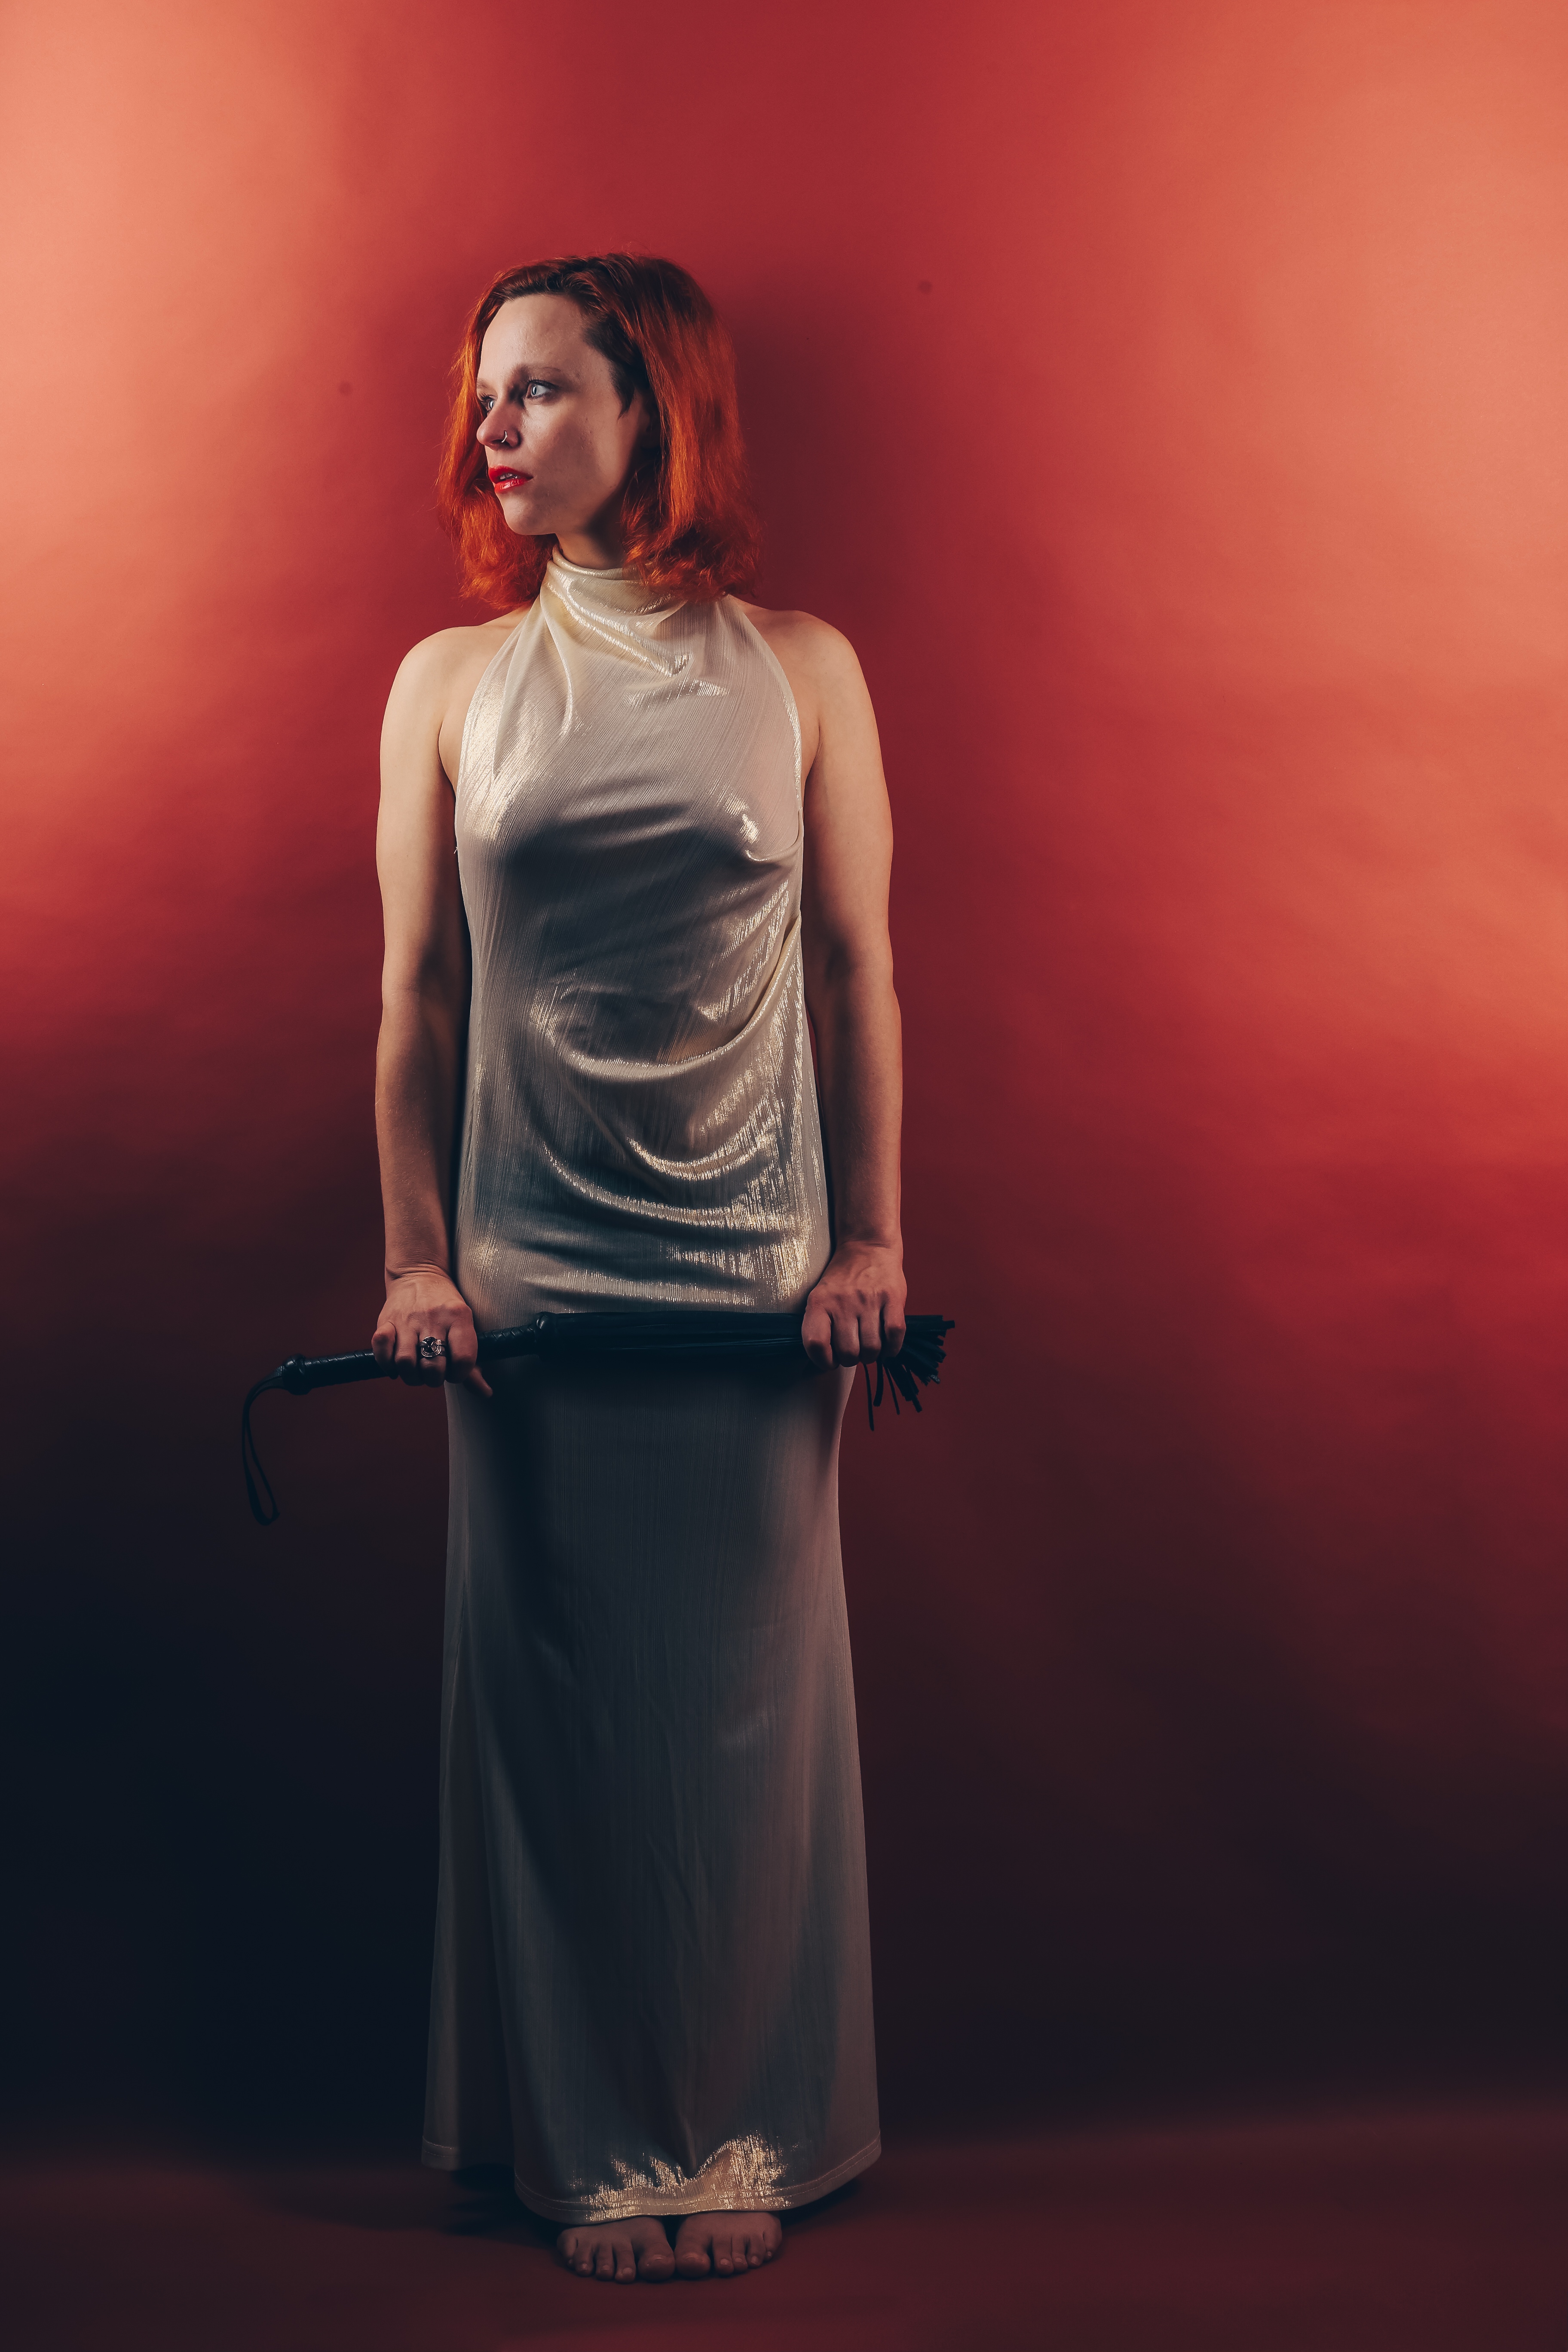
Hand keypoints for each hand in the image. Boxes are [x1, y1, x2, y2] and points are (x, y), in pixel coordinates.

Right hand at [373, 1263, 492, 1395]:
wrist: (419, 1274)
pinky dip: (387, 1363)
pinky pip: (381, 1348)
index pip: (463, 1359)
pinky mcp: (385, 1320)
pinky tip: (395, 1364)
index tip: (454, 1372)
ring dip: (411, 1376)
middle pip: (433, 1367)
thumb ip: (472, 1363)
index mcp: (459, 1316)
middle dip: (434, 1379)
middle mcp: (433, 1317)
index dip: (459, 1375)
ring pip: (405, 1362)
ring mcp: (407, 1319)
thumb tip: (486, 1393)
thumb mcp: (464, 1327)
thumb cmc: (447, 1309)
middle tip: (434, 1373)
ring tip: (416, 1371)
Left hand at [801, 1242, 906, 1368]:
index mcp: (819, 1302)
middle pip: (848, 1352)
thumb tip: (814, 1368)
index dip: (823, 1361)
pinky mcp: (892, 1298)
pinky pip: (894, 1334)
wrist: (867, 1247)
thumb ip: (818, 1328)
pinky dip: (892, 1348)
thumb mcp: (820, 1297)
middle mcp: (843, 1302)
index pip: (816, 1344)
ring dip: (871, 1355)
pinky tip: (887, 1347)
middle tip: (854, 1351)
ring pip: (872, 1348)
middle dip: (851, 1359)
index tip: (830, 1360)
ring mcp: (869, 1300)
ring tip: (869, 1347)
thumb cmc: (842, 1280)